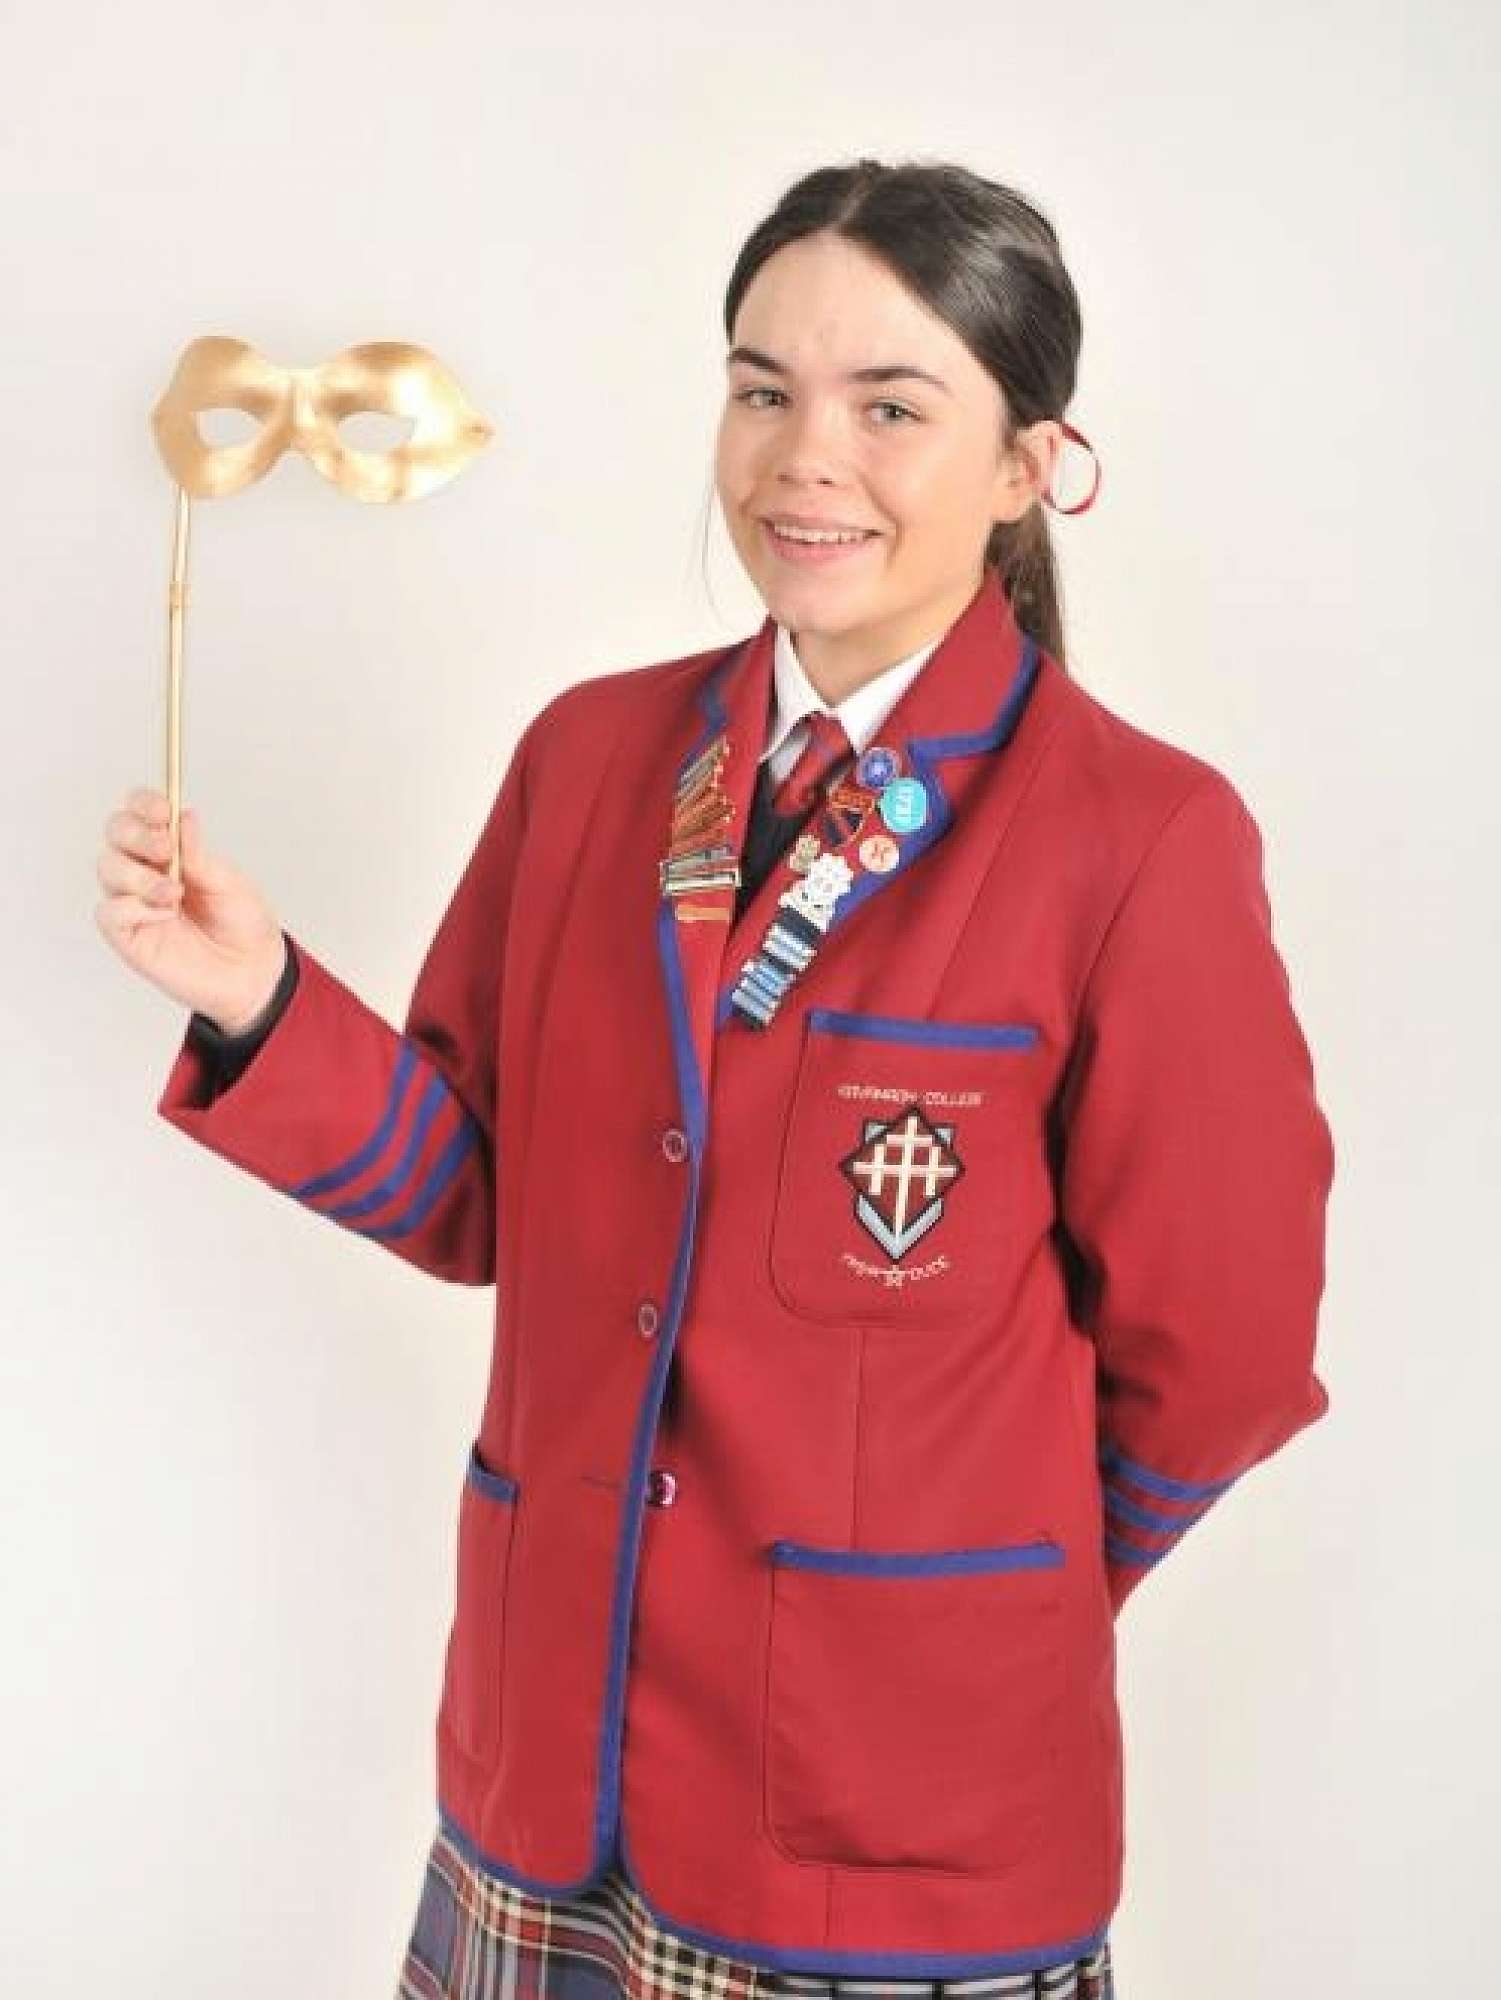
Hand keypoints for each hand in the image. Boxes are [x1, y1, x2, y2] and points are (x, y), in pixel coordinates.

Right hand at [95, 787, 287, 1031]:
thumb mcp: (229, 883)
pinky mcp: (128, 936)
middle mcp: (146, 871)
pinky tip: (163, 916)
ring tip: (174, 893)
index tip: (163, 810)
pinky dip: (133, 908)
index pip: (141, 813)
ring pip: (108, 869)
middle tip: (165, 849)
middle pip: (115, 833)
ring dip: (139, 875)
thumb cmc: (243, 925)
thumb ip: (199, 855)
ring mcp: (134, 903)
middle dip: (135, 834)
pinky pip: (109, 912)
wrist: (254, 972)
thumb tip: (183, 816)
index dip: (143, 804)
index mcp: (171, 851)